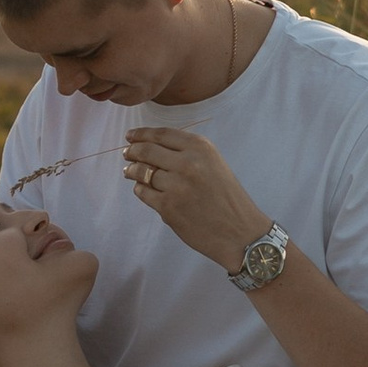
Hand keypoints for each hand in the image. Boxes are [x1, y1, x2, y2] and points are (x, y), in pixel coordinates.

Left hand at [121, 122, 267, 275]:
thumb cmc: (228, 198)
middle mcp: (187, 162)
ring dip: (132, 171)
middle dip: (132, 151)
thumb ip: (187, 153)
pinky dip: (140, 190)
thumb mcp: (214, 164)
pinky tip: (142, 190)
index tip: (131, 136)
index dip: (141, 134)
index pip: (161, 134)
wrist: (240, 233)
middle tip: (127, 153)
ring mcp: (176, 185)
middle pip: (146, 150)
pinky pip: (143, 193)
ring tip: (129, 172)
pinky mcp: (167, 207)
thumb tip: (152, 147)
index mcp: (200, 147)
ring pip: (141, 172)